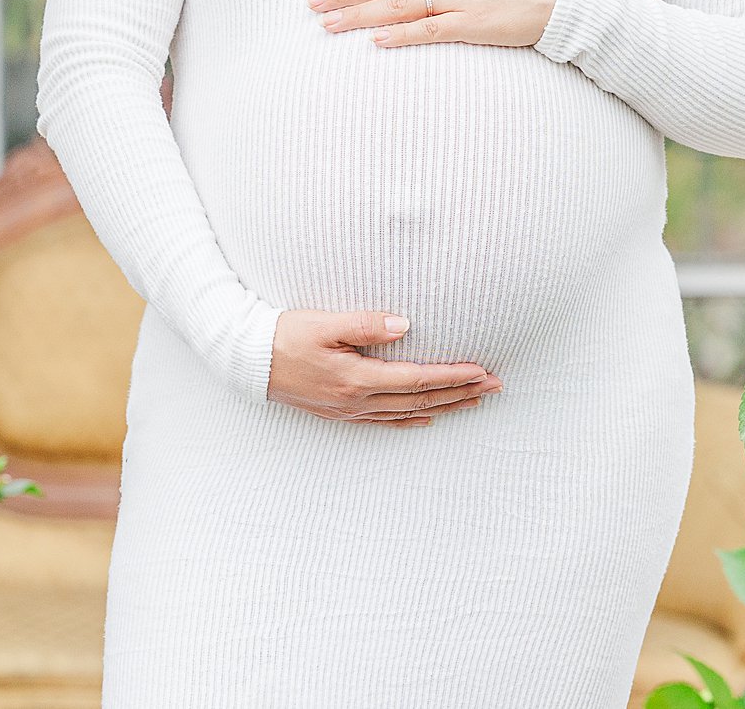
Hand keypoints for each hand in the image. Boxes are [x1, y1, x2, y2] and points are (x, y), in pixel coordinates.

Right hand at [267, 310, 500, 424]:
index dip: (454, 376)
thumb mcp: (324, 322)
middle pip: (421, 401)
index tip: (484, 371)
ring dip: (444, 407)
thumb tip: (404, 325)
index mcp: (356, 379)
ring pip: (407, 414)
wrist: (247, 360)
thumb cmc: (285, 334)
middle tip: (497, 387)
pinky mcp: (339, 412)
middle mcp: (356, 401)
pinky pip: (385, 422)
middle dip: (461, 394)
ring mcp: (348, 411)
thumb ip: (365, 324)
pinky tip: (428, 418)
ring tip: (475, 401)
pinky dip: (412, 421)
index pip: (418, 380)